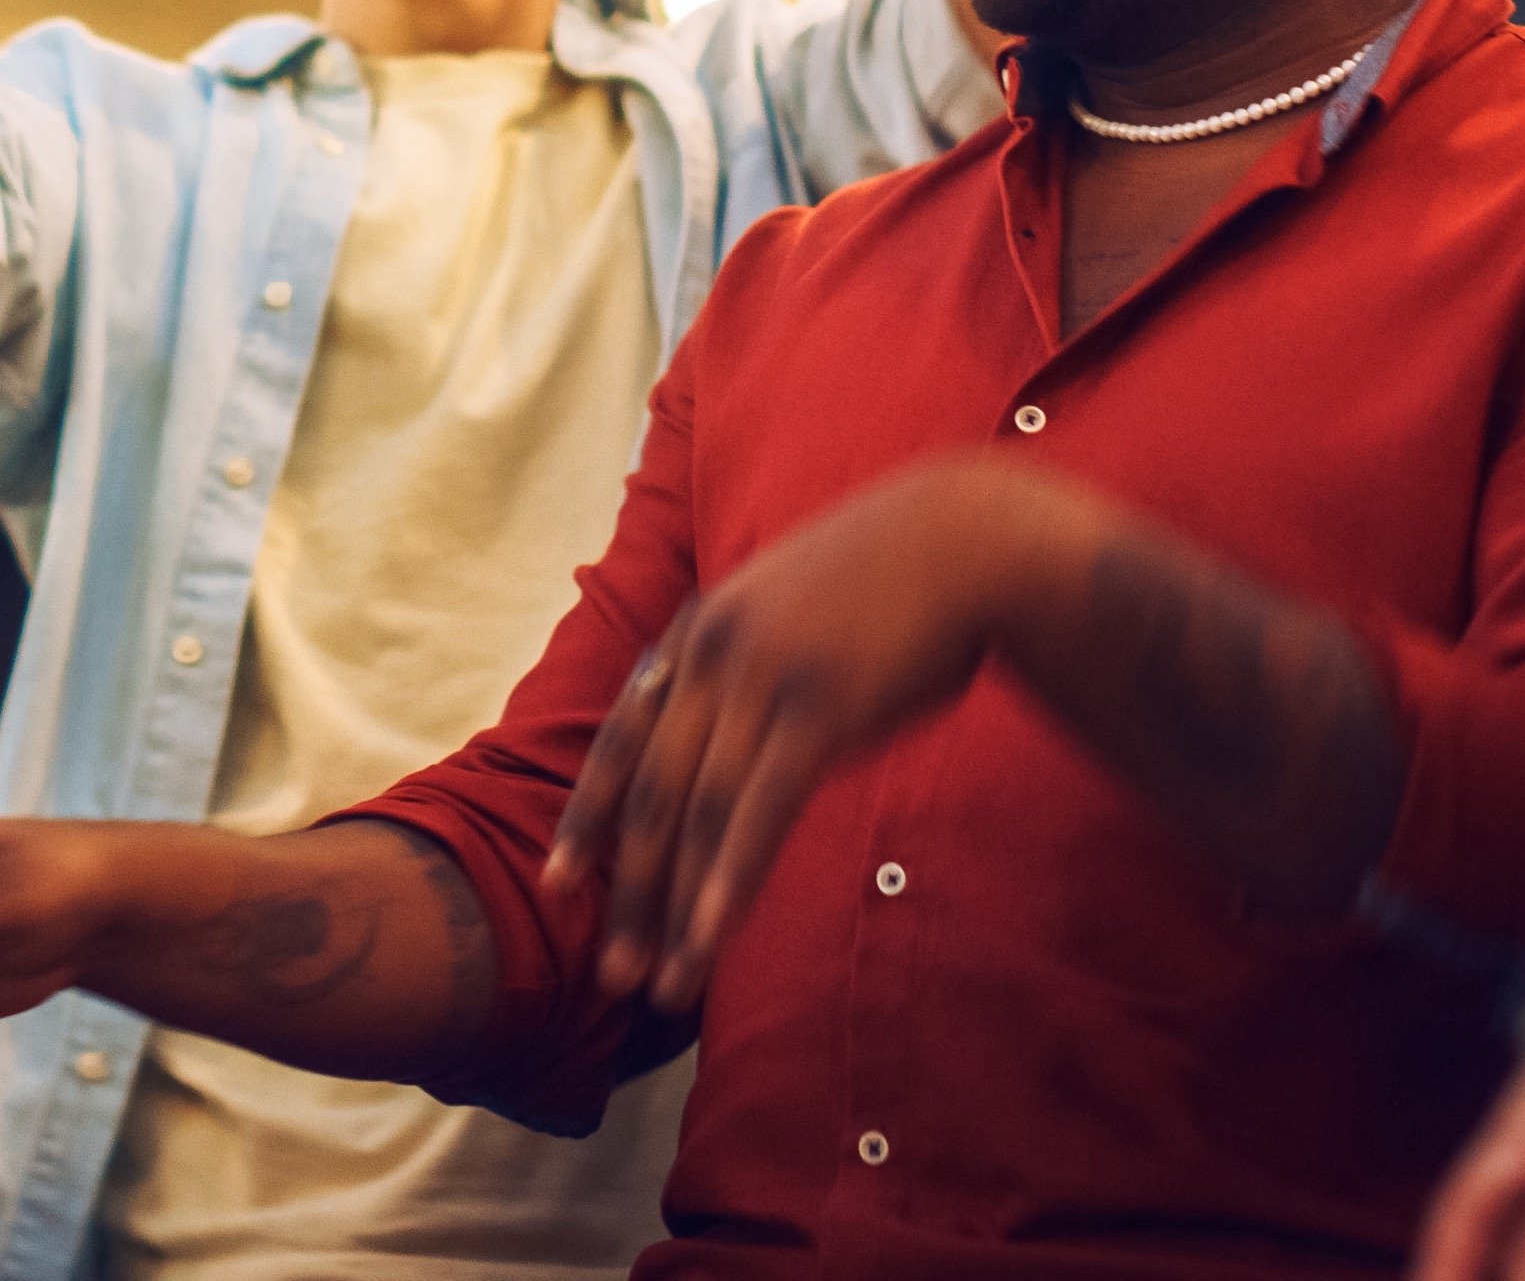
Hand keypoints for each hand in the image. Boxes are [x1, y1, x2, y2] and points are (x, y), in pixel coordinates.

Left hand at [550, 457, 1070, 1011]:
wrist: (965, 541)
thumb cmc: (889, 592)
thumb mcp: (790, 622)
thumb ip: (749, 684)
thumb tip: (734, 759)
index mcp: (698, 634)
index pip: (623, 739)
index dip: (588, 815)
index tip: (559, 880)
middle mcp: (711, 653)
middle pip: (651, 792)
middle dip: (626, 888)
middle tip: (608, 973)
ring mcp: (760, 678)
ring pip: (697, 813)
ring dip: (674, 907)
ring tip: (661, 985)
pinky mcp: (818, 706)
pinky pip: (758, 810)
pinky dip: (728, 879)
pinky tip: (710, 934)